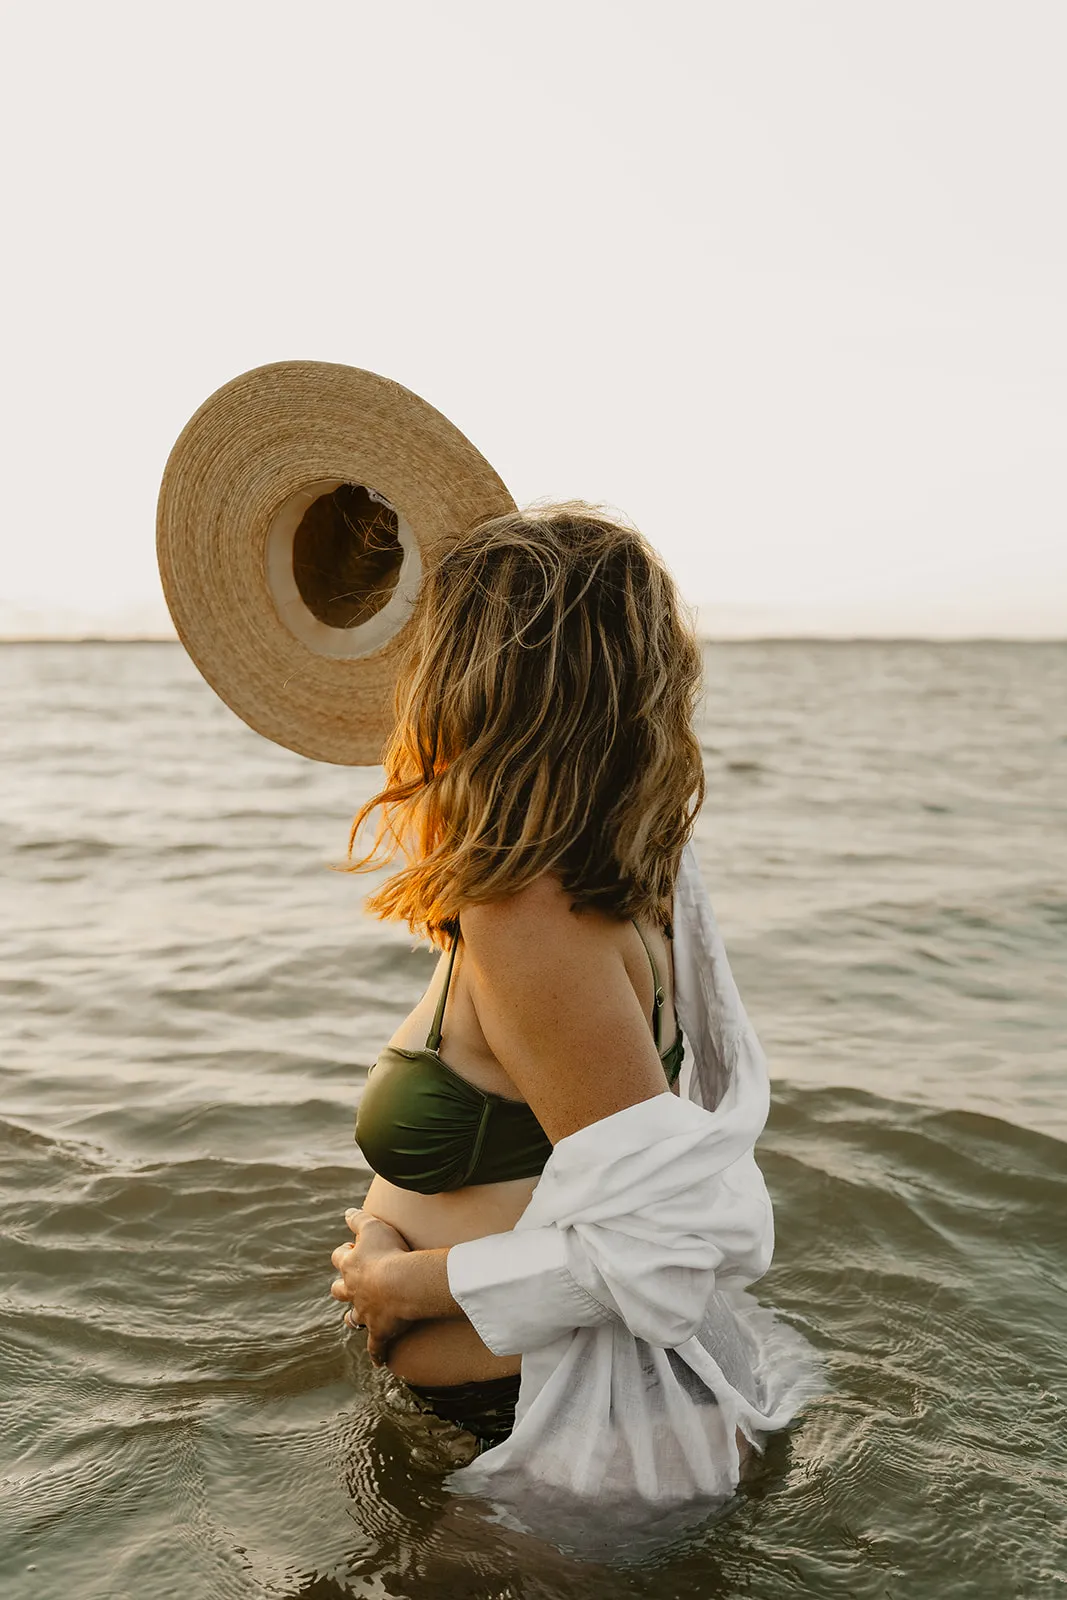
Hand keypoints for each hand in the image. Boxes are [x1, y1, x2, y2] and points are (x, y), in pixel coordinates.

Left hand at [330, 1208, 413, 1363]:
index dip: (344, 1254)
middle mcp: (354, 1291)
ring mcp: (366, 1313)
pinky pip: (376, 1346)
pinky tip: (379, 1363)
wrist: (400, 1284)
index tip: (352, 1250)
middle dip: (342, 1288)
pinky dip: (377, 1354)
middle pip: (340, 1290)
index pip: (340, 1258)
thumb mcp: (372, 1227)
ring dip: (355, 1319)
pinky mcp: (380, 1331)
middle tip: (350, 1286)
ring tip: (357, 1320)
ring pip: (354, 1318)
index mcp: (351, 1266)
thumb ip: (358, 1218)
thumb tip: (346, 1212)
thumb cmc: (388, 1252)